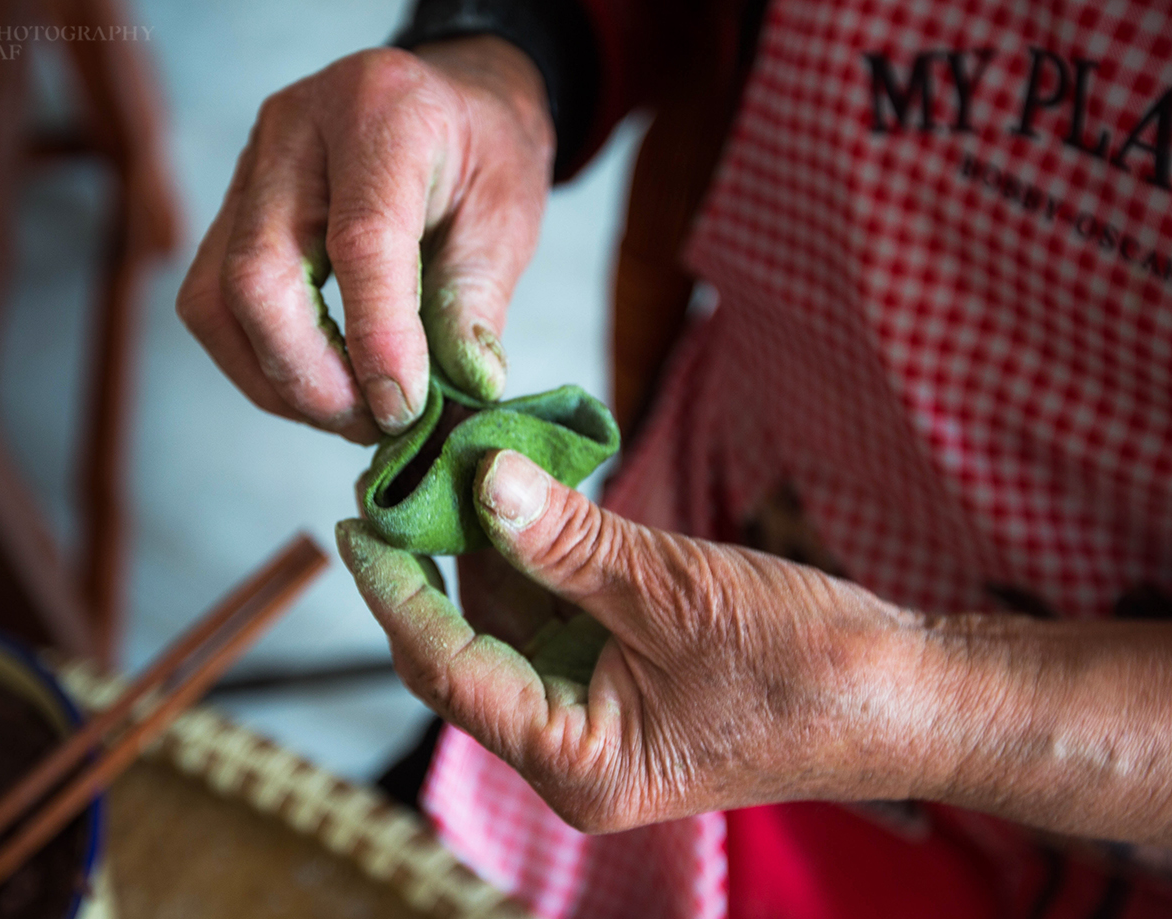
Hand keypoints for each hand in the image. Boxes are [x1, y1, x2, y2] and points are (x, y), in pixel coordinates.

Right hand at [178, 38, 554, 442]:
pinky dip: (262, 364)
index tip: (404, 407)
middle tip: (375, 422)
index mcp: (383, 111)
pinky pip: (213, 305)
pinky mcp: (229, 207)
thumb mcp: (508, 217)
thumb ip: (478, 300)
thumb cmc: (484, 156)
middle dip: (311, 377)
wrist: (451, 104)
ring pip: (214, 301)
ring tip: (351, 412)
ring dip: (277, 381)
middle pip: (257, 276)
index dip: (378, 340)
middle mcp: (295, 128)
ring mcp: (249, 166)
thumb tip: (463, 387)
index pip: (360, 241)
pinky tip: (322, 383)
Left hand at [337, 449, 913, 830]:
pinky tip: (517, 497)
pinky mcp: (620, 676)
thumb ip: (571, 543)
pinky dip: (536, 558)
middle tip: (404, 479)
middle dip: (437, 564)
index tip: (357, 525)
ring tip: (456, 467)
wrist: (907, 694)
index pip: (452, 672)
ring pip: (508, 627)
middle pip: (470, 651)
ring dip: (485, 551)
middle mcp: (571, 747)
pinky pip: (554, 615)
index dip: (398, 594)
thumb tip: (483, 480)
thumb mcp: (677, 592)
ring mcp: (595, 712)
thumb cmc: (808, 666)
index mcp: (576, 761)